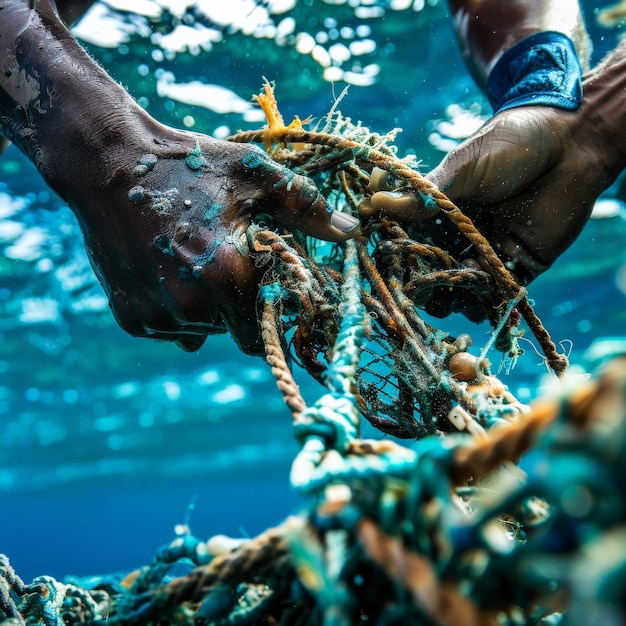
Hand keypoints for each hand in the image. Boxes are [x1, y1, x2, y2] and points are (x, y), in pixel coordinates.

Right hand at [74, 132, 357, 353]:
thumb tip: (351, 232)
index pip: (268, 330)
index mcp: (229, 275)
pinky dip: (178, 311)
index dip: (273, 312)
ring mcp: (158, 316)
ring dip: (209, 309)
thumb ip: (305, 208)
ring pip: (204, 333)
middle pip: (238, 335)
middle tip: (231, 269)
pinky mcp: (132, 319)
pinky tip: (169, 271)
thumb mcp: (254, 177)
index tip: (269, 290)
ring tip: (195, 262)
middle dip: (242, 310)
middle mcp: (193, 306)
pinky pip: (172, 329)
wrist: (109, 164)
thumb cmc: (191, 167)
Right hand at [364, 78, 623, 317]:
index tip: (389, 258)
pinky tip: (485, 299)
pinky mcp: (512, 269)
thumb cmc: (510, 144)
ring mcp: (481, 255)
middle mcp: (454, 237)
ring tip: (457, 286)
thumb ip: (425, 193)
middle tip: (422, 282)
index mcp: (435, 212)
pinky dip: (485, 306)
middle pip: (426, 273)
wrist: (570, 146)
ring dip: (451, 297)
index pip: (404, 240)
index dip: (394, 253)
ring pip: (455, 291)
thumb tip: (375, 201)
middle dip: (420, 283)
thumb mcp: (463, 166)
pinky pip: (492, 298)